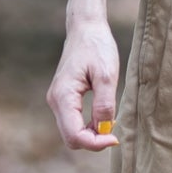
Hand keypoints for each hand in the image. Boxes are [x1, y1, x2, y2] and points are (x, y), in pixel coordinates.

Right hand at [46, 17, 120, 150]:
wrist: (86, 29)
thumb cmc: (97, 47)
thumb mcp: (106, 76)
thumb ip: (104, 105)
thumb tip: (104, 130)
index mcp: (63, 96)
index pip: (75, 135)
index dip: (96, 143)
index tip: (115, 137)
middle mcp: (55, 101)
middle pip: (71, 138)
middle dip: (93, 141)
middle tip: (114, 132)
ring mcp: (57, 100)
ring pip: (71, 132)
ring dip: (91, 134)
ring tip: (110, 121)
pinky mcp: (63, 99)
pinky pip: (73, 122)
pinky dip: (88, 126)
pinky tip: (103, 116)